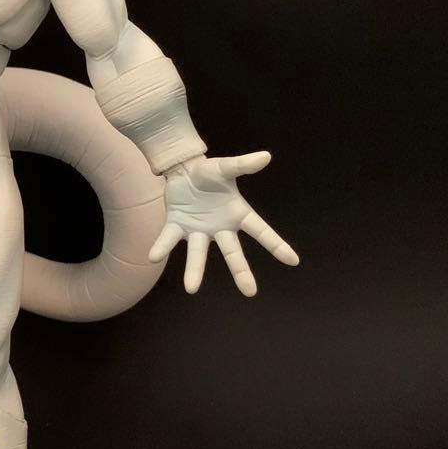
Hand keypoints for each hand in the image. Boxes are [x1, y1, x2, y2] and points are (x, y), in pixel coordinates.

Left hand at [148, 151, 298, 295]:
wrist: (183, 169)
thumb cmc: (209, 172)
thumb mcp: (225, 167)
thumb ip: (243, 164)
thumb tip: (265, 156)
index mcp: (236, 214)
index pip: (261, 231)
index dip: (276, 245)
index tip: (293, 261)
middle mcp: (220, 228)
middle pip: (233, 252)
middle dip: (241, 271)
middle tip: (250, 292)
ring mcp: (198, 230)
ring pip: (198, 253)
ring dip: (194, 270)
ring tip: (191, 288)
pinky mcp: (177, 226)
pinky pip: (169, 238)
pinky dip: (161, 246)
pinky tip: (153, 256)